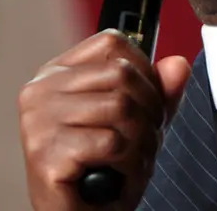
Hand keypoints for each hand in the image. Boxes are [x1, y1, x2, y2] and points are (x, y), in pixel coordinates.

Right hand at [18, 30, 190, 210]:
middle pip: (122, 74)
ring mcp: (38, 121)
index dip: (145, 71)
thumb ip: (161, 91)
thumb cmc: (108, 166)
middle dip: (150, 110)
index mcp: (58, 72)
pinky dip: (130, 163)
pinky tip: (118, 174)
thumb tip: (178, 65)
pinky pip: (113, 143)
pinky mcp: (45, 153)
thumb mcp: (142, 120)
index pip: (114, 42)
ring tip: (133, 159)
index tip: (147, 103)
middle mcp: (40, 90)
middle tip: (145, 140)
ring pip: (121, 107)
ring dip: (143, 141)